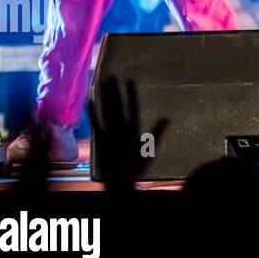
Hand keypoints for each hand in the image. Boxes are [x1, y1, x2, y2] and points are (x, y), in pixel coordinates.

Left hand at [89, 77, 169, 191]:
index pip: (133, 106)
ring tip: (103, 83)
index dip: (131, 93)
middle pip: (117, 106)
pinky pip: (95, 123)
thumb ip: (158, 131)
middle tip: (112, 76)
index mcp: (134, 130)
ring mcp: (108, 133)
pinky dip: (92, 112)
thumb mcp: (150, 150)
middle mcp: (121, 129)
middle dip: (115, 91)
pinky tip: (90, 100)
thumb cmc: (136, 167)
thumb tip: (168, 117)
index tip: (129, 79)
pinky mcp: (99, 139)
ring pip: (106, 111)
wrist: (119, 181)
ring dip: (104, 97)